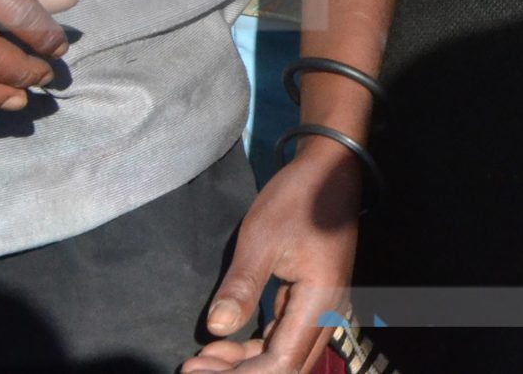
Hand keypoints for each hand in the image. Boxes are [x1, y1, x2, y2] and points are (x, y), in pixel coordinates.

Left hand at [184, 140, 363, 372]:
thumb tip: (216, 328)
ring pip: (286, 355)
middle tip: (192, 367)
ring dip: (246, 363)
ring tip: (201, 359)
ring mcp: (322, 306)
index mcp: (320, 301)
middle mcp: (327, 312)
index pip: (281, 363)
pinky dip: (256, 346)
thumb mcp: (262, 238)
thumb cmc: (298, 198)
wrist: (330, 167)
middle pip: (286, 366)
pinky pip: (285, 336)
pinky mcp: (312, 298)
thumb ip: (242, 285)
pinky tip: (226, 343)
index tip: (194, 368)